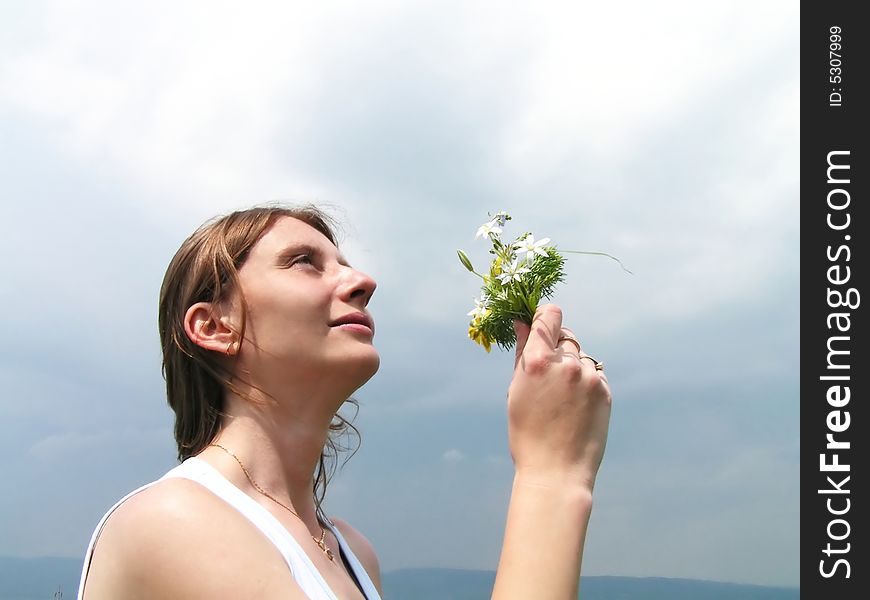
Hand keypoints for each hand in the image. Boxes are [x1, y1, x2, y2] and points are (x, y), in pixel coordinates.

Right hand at [506, 304, 611, 489]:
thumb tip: (524, 322)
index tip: (541, 324)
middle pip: (565, 335)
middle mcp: (566, 364)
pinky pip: (593, 375)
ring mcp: (589, 377)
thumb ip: (523, 352)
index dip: (545, 316)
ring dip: (572, 368)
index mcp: (538, 361)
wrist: (556, 471)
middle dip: (557, 347)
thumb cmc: (527, 433)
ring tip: (562, 399)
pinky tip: (575, 407)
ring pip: (580, 356)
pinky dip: (585, 384)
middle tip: (549, 374)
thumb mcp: (516, 390)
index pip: (549, 315)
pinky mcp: (605, 391)